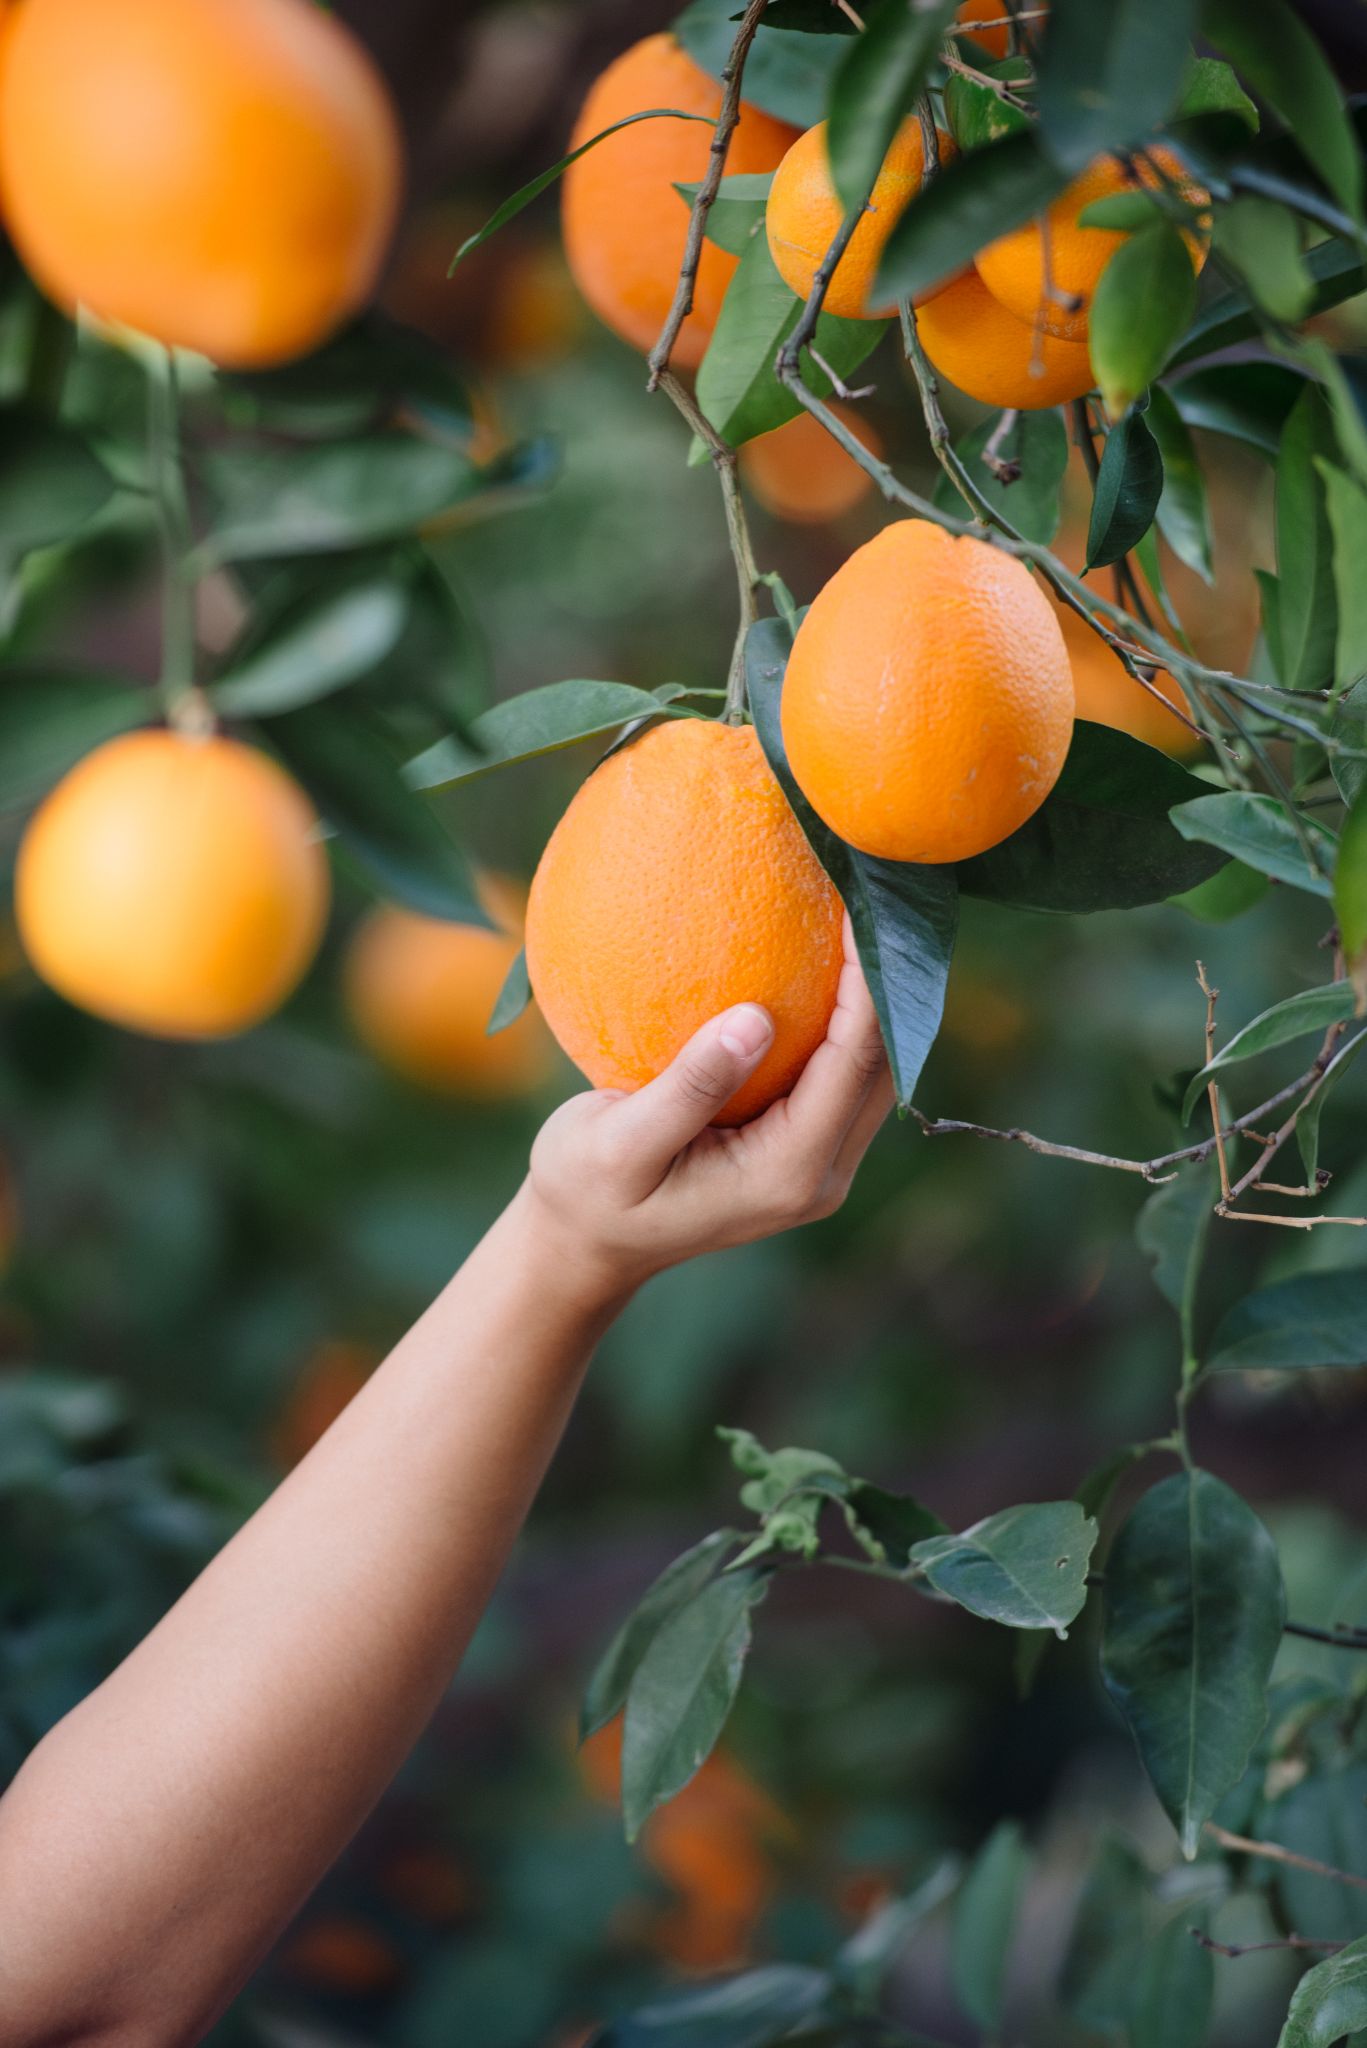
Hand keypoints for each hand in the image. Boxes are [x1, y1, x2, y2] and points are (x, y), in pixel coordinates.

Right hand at [524, 917, 892, 1295]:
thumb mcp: (618, 1142)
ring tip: (860, 912)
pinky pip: (841, 1075)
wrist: (585, 1243)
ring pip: (874, 1071)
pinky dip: (843, 1019)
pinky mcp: (802, 1148)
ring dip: (874, 998)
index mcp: (785, 1173)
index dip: (867, 984)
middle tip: (871, 892)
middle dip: (887, 981)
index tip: (859, 905)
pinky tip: (823, 957)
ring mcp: (817, 1166)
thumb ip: (689, 1088)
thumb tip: (757, 1018)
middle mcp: (819, 1175)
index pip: (851, 1065)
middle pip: (885, 1066)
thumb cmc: (586, 1190)